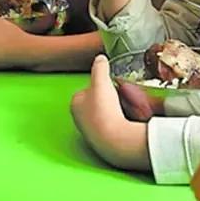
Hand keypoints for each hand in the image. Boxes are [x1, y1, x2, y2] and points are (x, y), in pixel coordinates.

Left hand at [70, 56, 149, 170]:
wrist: (114, 140)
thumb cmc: (104, 110)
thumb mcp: (102, 81)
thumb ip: (100, 68)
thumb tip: (100, 58)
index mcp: (75, 103)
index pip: (86, 89)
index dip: (99, 85)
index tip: (109, 85)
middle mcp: (78, 119)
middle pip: (94, 103)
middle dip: (105, 99)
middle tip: (117, 97)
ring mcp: (89, 132)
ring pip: (102, 116)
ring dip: (111, 111)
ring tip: (122, 109)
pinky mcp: (100, 142)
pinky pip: (109, 128)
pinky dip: (116, 123)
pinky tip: (124, 121)